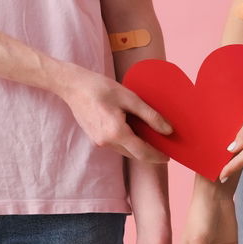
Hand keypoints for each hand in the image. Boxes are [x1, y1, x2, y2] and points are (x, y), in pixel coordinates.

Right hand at [57, 63, 171, 162]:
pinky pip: (116, 145)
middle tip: (163, 147)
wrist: (73, 86)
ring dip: (138, 148)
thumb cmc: (102, 88)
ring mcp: (99, 142)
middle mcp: (107, 142)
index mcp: (116, 132)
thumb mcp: (131, 98)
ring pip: (125, 151)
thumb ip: (151, 116)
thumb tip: (168, 131)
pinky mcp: (95, 139)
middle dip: (150, 153)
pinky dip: (128, 142)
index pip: (143, 152)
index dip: (157, 156)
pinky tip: (134, 132)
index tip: (168, 157)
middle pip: (134, 154)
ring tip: (151, 138)